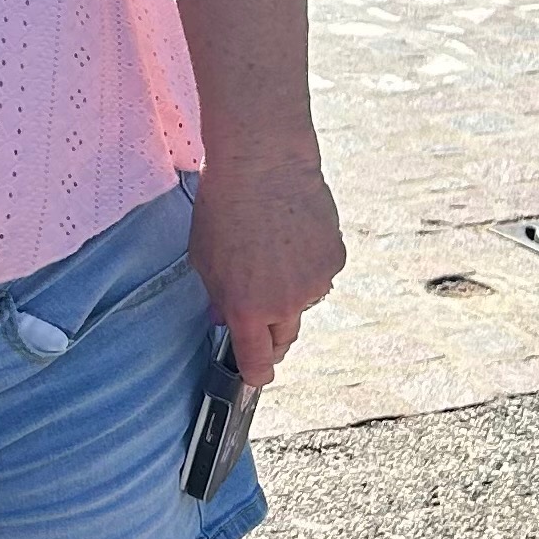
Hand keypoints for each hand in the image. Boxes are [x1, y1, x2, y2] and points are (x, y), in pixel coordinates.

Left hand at [189, 154, 343, 387]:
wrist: (264, 164)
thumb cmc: (224, 206)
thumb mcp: (203, 258)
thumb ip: (216, 296)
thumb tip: (224, 318)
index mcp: (246, 308)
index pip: (256, 361)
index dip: (256, 372)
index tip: (256, 375)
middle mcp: (284, 303)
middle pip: (283, 339)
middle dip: (271, 334)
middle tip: (259, 311)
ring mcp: (314, 282)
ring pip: (303, 302)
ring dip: (290, 290)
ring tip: (272, 250)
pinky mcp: (334, 259)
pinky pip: (320, 274)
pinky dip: (308, 263)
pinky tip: (293, 234)